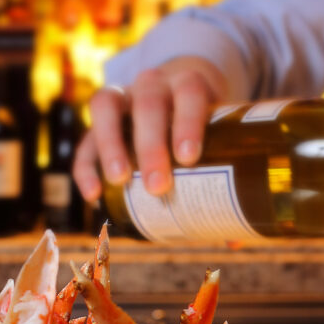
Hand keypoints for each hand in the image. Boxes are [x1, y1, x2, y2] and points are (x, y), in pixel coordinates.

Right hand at [73, 56, 228, 201]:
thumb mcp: (222, 134)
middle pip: (148, 102)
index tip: (189, 157)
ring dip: (111, 144)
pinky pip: (85, 136)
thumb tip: (238, 241)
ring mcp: (123, 97)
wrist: (176, 87)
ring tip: (119, 182)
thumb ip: (232, 176)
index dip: (189, 122)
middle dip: (151, 144)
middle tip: (158, 186)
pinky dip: (86, 164)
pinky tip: (93, 194)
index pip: (190, 91)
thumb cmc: (207, 123)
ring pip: (106, 107)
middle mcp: (154, 83)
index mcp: (190, 82)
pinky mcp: (101, 119)